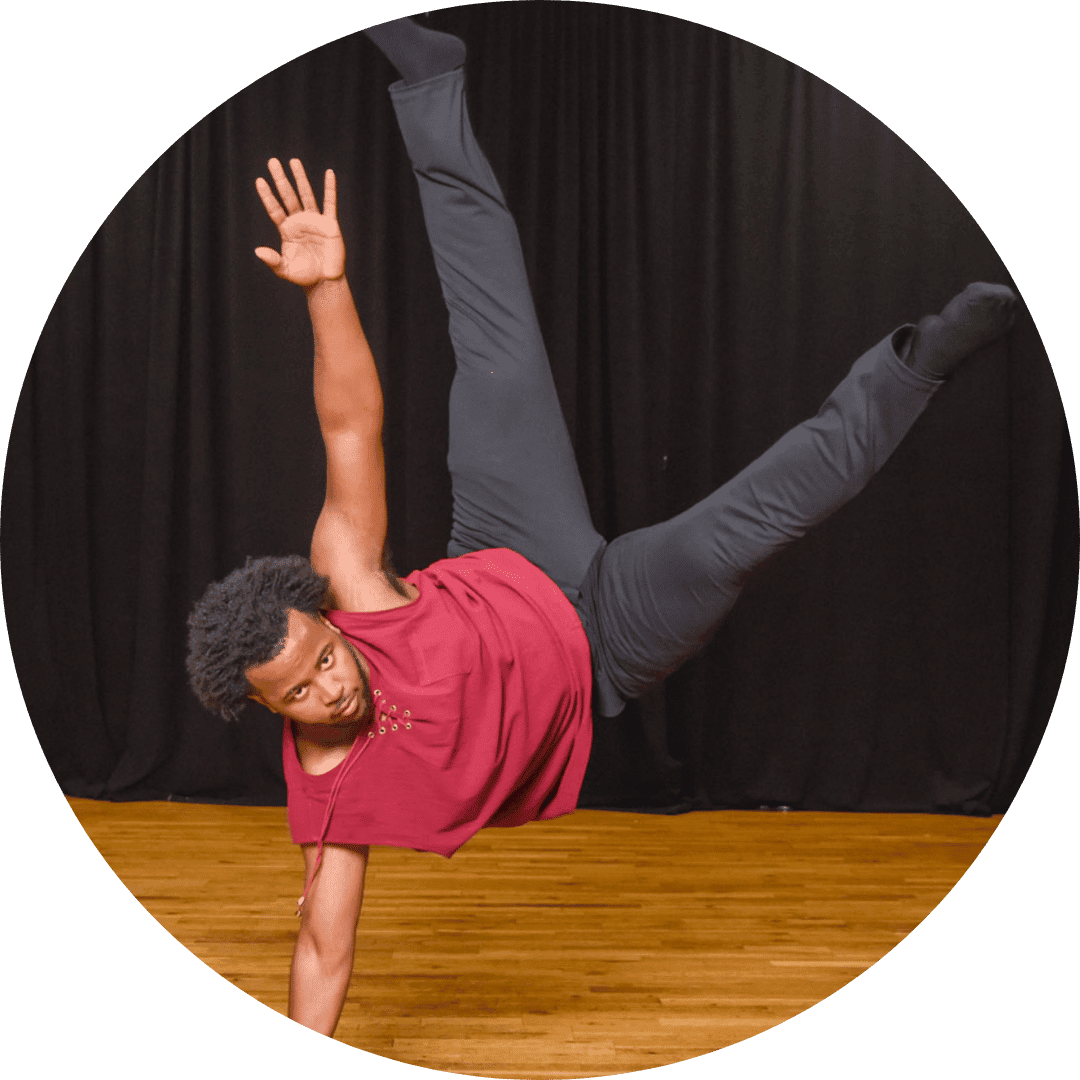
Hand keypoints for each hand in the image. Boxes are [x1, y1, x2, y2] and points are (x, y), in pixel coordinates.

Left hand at [255, 158, 344, 287]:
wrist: (324, 281)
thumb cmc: (303, 275)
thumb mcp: (284, 270)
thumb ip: (272, 260)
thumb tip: (257, 251)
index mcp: (286, 229)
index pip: (274, 209)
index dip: (267, 196)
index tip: (260, 180)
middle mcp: (299, 221)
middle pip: (288, 196)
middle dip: (280, 179)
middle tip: (272, 162)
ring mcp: (314, 221)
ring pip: (306, 194)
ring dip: (300, 178)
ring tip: (293, 161)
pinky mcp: (330, 224)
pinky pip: (330, 203)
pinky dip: (330, 188)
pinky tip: (329, 173)